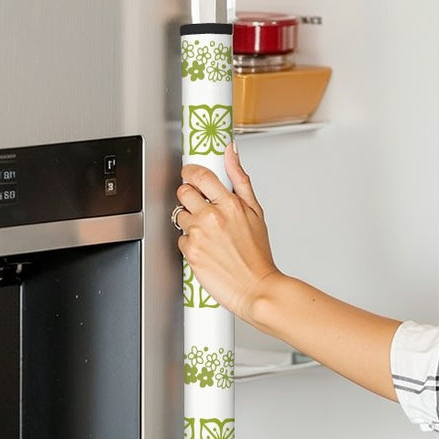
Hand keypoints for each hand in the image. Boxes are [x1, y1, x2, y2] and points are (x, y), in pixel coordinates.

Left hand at [176, 143, 279, 322]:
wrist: (257, 287)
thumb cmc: (258, 254)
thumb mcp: (256, 211)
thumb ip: (240, 179)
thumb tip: (231, 151)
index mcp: (230, 204)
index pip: (200, 175)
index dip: (191, 172)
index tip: (191, 174)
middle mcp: (212, 217)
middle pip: (184, 192)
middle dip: (190, 197)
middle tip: (202, 208)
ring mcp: (199, 234)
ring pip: (180, 215)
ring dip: (190, 222)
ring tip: (209, 234)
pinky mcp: (190, 252)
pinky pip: (181, 238)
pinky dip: (190, 243)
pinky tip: (206, 249)